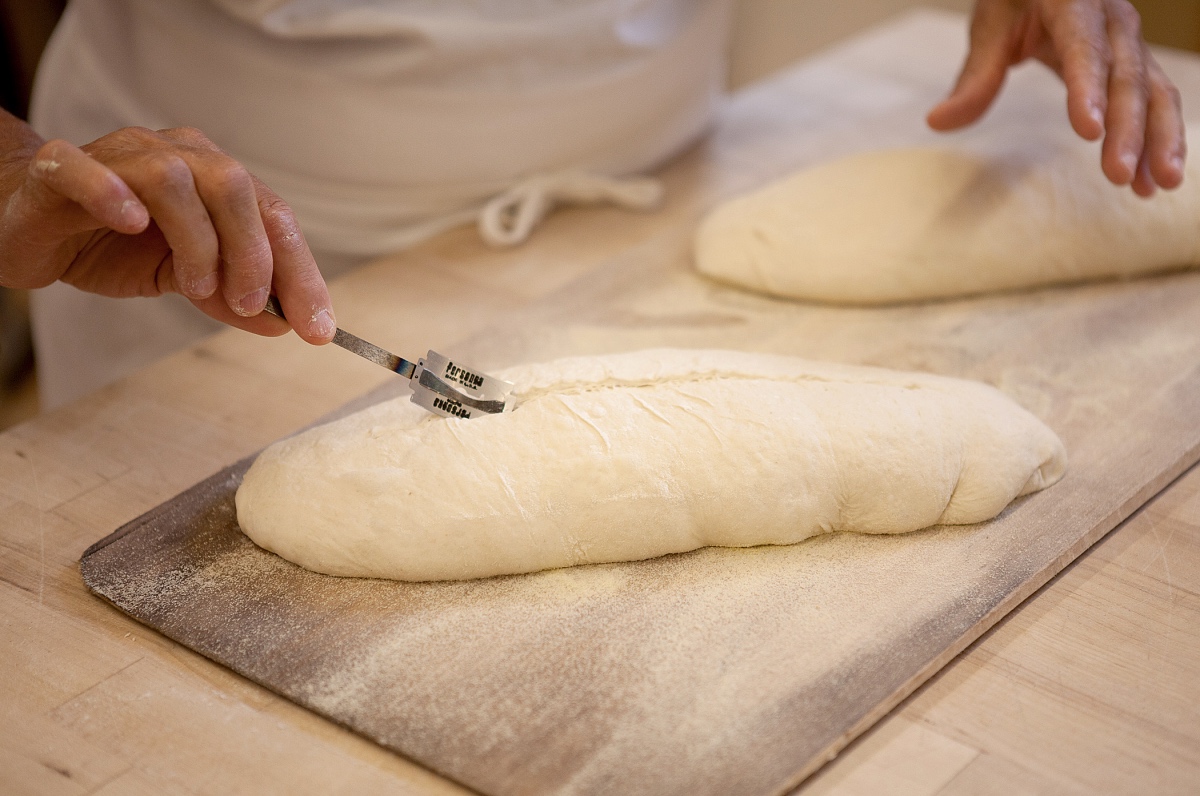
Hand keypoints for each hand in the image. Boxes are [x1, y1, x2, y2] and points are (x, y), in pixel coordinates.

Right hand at [0, 114, 335, 341]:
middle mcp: (173, 155)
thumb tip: (283, 323)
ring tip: (195, 286)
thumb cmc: (111, 245)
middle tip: (248, 304)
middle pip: (234, 185)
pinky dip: (111, 192)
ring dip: (196, 238)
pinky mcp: (58, 170)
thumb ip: (229, 296)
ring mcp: (116, 156)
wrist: (27, 225)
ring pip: (173, 178)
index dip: (300, 271)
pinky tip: (133, 224)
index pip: (273, 215)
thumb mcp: (181, 279)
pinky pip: (84, 169)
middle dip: (253, 251)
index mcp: (213, 177)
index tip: (316, 326)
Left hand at [927, 0, 1185, 196]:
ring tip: (1157, 186)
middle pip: (1126, 75)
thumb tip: (937, 122)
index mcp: (1074, 0)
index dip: (1089, 87)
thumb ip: (974, 75)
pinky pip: (1156, 99)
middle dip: (1128, 128)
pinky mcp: (1136, 62)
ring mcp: (1130, 41)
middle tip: (1119, 175)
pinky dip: (1159, 139)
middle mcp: (1112, 18)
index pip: (1084, 47)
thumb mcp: (991, 23)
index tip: (1089, 131)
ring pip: (1153, 90)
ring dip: (1158, 140)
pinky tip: (1154, 180)